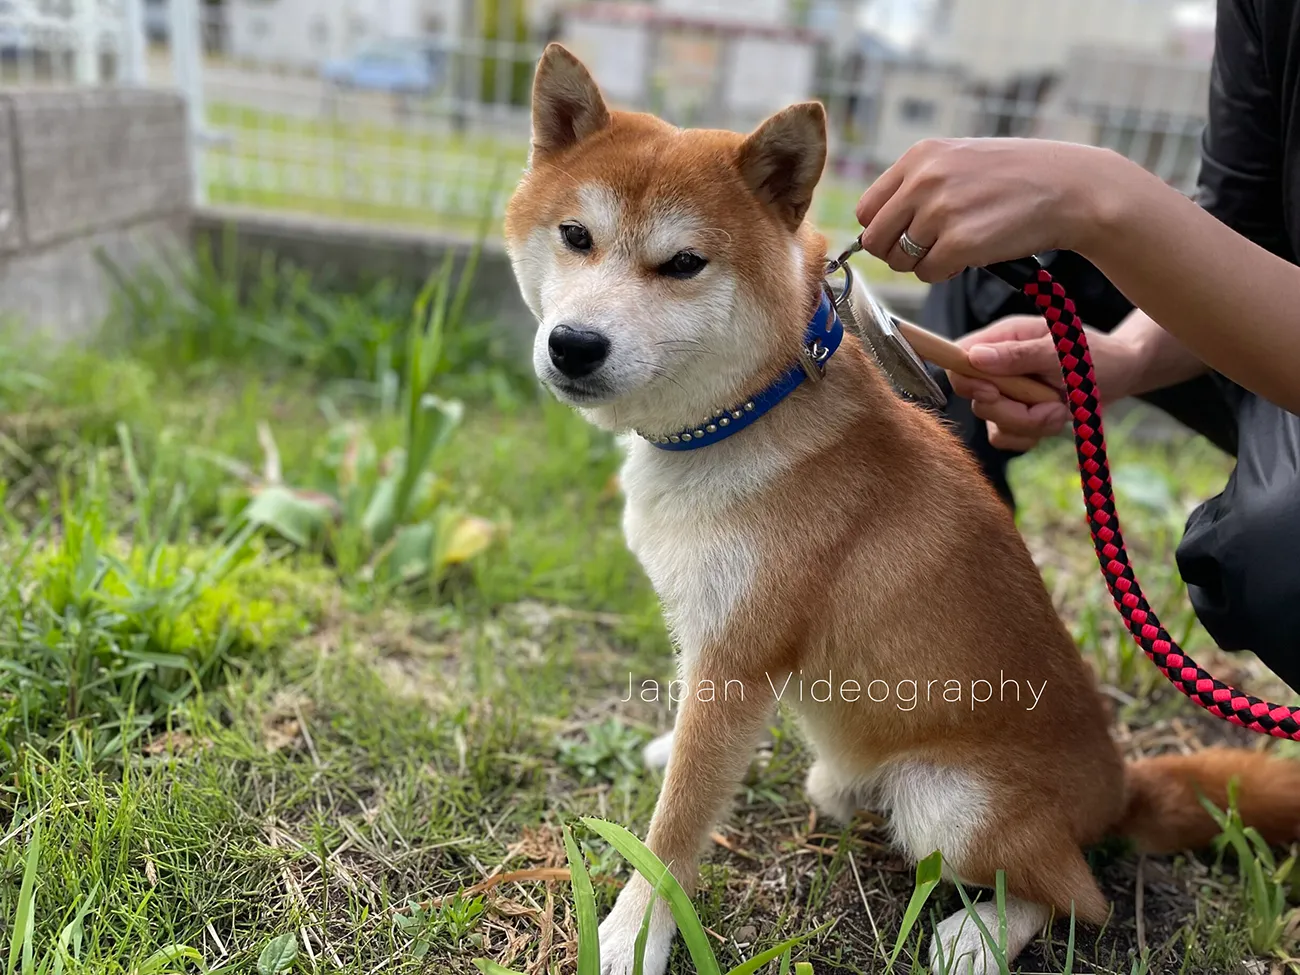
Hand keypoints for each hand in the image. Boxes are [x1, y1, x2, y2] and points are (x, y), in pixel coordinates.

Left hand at [855, 138, 1124, 281]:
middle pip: (876, 240)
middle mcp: (924, 180)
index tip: (906, 236)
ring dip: (925, 264)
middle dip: (897, 253)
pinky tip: (972, 255)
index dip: (883, 230)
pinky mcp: (960, 242)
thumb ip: (917, 186)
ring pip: (901, 261)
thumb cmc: (1016, 178)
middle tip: (930, 250)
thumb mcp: (959, 162)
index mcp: (920, 157)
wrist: (1072, 187)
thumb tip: (873, 228)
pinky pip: (928, 274)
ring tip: (958, 246)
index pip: (867, 210)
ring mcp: (941, 211)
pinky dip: (945, 274)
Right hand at [949, 316, 1141, 451]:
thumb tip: (975, 358)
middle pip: (976, 399)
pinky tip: (1052, 420)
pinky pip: (1005, 438)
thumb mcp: (1063, 350)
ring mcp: (1006, 393)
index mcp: (1003, 339)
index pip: (959, 358)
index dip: (967, 381)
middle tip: (1050, 404)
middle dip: (1013, 411)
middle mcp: (998, 366)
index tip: (993, 392)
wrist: (1122, 375)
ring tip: (1061, 410)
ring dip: (1030, 424)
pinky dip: (1030, 436)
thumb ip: (1019, 355)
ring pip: (993, 422)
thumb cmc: (1097, 354)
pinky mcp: (1016, 416)